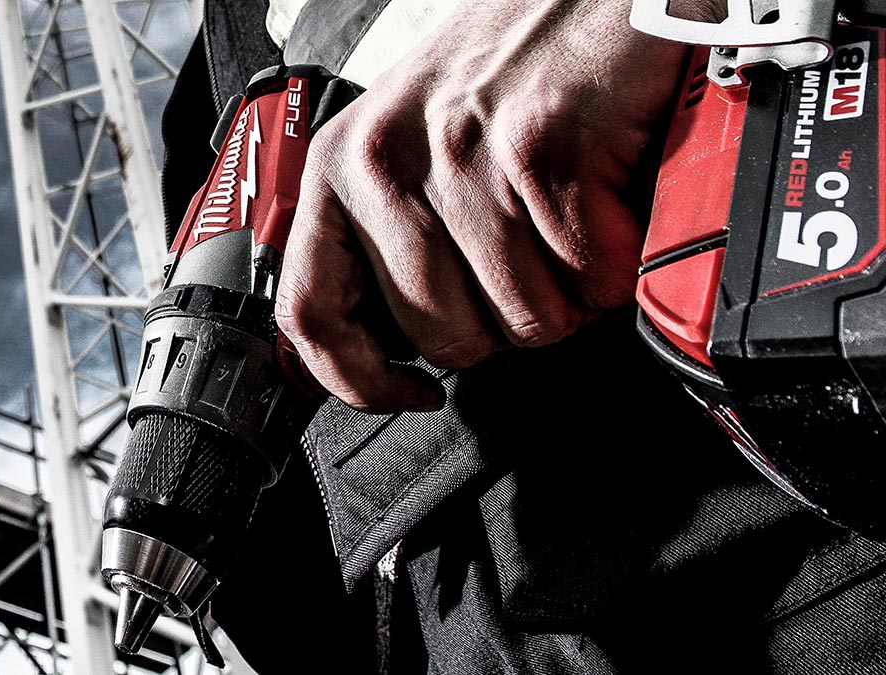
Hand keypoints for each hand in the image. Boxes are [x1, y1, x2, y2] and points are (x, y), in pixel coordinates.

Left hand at [276, 0, 691, 412]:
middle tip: (530, 262)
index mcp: (340, 168)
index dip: (359, 381)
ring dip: (568, 296)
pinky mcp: (542, 152)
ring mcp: (462, 156)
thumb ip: (384, 240)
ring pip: (526, 320)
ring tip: (569, 230)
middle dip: (506, 324)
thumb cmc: (503, 74)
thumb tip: (388, 350)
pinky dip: (615, 267)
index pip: (311, 313)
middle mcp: (385, 162)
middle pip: (445, 339)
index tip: (409, 393)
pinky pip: (589, 281)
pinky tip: (606, 211)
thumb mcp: (409, 150)